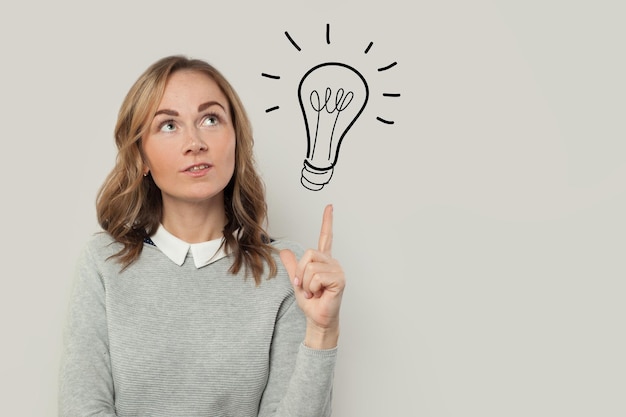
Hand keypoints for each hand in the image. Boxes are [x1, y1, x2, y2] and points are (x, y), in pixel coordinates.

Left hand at [280, 204, 345, 348]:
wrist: (317, 318)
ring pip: (311, 266)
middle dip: (300, 272)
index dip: (327, 221)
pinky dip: (312, 287)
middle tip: (305, 287)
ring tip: (313, 291)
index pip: (326, 236)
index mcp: (323, 260)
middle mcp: (332, 262)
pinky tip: (319, 294)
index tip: (330, 206)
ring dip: (306, 283)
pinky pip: (316, 276)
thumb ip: (292, 265)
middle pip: (309, 253)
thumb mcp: (296, 280)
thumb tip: (284, 251)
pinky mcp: (339, 279)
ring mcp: (337, 270)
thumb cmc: (311, 302)